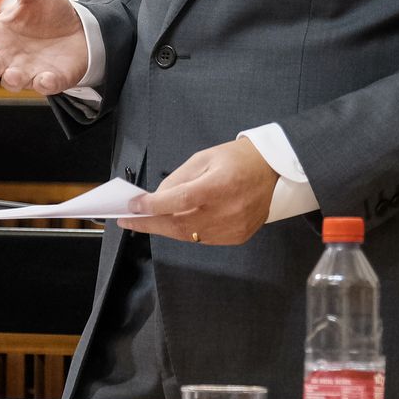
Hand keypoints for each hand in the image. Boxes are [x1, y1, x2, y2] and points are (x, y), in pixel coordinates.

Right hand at [0, 0, 88, 93]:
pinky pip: (44, 85)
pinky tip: (45, 78)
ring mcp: (28, 70)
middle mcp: (8, 56)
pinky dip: (43, 83)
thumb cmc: (49, 12)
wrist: (81, 29)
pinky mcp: (50, 78)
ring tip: (14, 75)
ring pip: (12, 81)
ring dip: (12, 80)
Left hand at [118, 139, 278, 245]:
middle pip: (180, 224)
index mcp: (219, 186)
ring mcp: (234, 227)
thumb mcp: (203, 158)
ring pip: (189, 236)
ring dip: (165, 229)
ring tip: (147, 221)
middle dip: (150, 224)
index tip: (132, 207)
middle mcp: (228, 210)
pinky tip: (174, 223)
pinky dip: (185, 232)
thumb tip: (155, 199)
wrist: (270, 168)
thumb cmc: (234, 158)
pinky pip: (204, 239)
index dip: (153, 206)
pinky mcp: (238, 236)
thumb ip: (178, 180)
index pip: (178, 201)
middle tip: (128, 221)